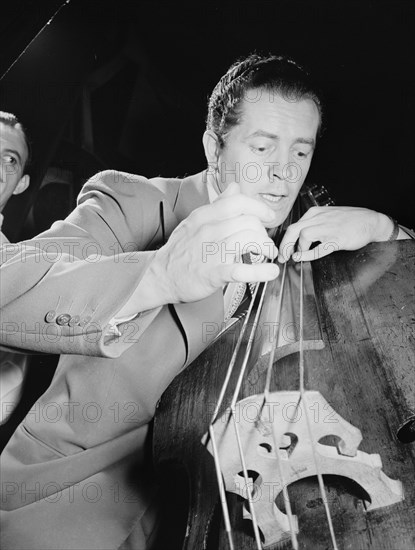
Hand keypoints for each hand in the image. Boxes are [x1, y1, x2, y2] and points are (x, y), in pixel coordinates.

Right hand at [150, 183, 278, 302]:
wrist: (160, 276)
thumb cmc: (179, 251)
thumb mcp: (195, 221)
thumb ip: (218, 205)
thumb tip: (235, 187)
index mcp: (204, 216)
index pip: (237, 202)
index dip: (259, 207)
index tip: (268, 216)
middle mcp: (208, 231)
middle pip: (248, 222)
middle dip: (263, 232)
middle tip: (264, 242)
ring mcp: (211, 252)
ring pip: (249, 240)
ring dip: (266, 247)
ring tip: (268, 253)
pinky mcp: (213, 274)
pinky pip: (242, 270)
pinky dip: (260, 271)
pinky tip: (270, 271)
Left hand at [278, 206, 393, 262]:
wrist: (371, 221)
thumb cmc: (350, 220)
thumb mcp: (327, 216)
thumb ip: (313, 224)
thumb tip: (298, 239)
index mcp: (315, 213)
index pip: (293, 226)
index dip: (285, 240)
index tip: (283, 250)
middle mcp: (319, 218)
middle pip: (293, 230)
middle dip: (284, 245)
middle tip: (282, 257)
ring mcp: (328, 228)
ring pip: (303, 235)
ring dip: (297, 248)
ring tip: (297, 256)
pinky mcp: (337, 239)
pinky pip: (318, 248)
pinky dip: (307, 254)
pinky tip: (302, 258)